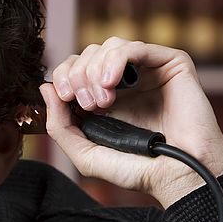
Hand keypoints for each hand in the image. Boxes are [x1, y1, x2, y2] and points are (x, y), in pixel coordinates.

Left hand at [39, 37, 222, 207]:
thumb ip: (60, 125)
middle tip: (88, 104)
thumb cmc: (137, 170)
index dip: (62, 76)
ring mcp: (147, 71)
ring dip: (95, 70)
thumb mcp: (86, 153)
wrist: (177, 175)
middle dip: (78, 75)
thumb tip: (44, 88)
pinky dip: (115, 62)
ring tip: (103, 101)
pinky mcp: (170, 64)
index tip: (65, 99)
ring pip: (108, 46)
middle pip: (87, 54)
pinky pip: (134, 47)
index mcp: (104, 99)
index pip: (73, 69)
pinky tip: (112, 84)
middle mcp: (125, 82)